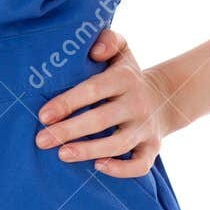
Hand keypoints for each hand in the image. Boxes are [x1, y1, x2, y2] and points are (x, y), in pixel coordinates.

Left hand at [35, 28, 178, 175]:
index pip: (94, 90)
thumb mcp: (122, 50)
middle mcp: (137, 103)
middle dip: (69, 131)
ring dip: (89, 151)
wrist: (167, 97)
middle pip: (102, 119)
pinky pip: (141, 165)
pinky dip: (121, 170)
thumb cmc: (127, 74)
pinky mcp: (153, 148)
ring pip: (118, 144)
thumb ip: (108, 40)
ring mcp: (146, 127)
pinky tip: (97, 167)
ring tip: (62, 155)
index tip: (43, 115)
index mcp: (125, 78)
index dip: (68, 102)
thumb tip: (94, 51)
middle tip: (41, 140)